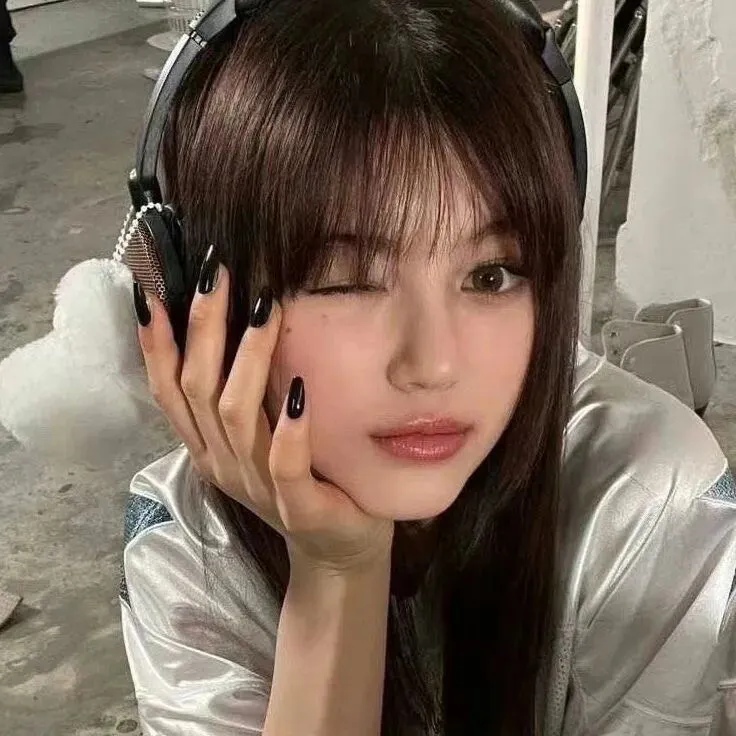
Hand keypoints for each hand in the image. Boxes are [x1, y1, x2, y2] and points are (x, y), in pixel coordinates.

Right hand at [133, 258, 393, 572]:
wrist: (337, 548)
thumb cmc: (302, 478)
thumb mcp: (262, 433)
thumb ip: (247, 392)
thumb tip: (243, 320)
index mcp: (208, 445)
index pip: (168, 390)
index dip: (155, 343)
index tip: (150, 291)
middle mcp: (222, 462)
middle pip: (197, 389)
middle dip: (203, 329)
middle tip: (220, 274)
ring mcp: (257, 486)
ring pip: (235, 415)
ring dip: (248, 359)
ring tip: (266, 309)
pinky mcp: (298, 507)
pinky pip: (285, 465)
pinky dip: (289, 430)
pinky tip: (302, 392)